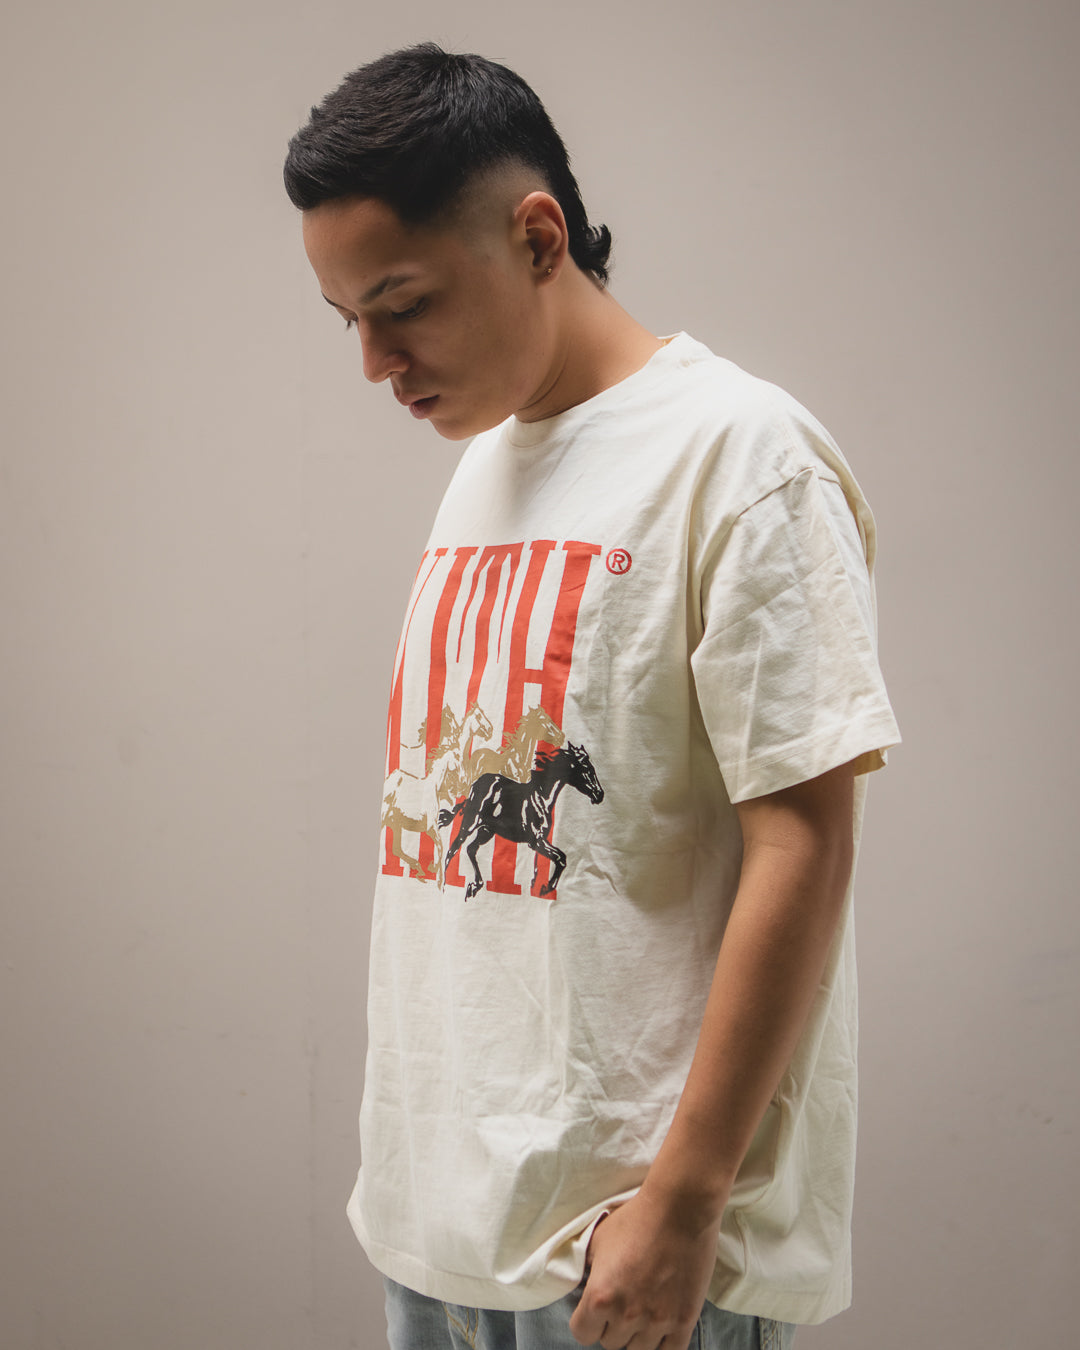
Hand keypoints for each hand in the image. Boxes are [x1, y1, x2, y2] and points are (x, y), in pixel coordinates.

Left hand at [568, 1188, 721, 1349]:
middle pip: (611, 1343)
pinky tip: (661, 1329)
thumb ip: (588, 1268)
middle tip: (623, 1304)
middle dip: (613, 1326)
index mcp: (600, 1296)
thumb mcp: (598, 1239)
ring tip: (643, 1312)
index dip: (587, 1322)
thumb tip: (585, 1283)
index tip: (595, 1311)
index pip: (583, 1334)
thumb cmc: (636, 1218)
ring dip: (637, 1335)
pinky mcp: (684, 1320)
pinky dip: (663, 1345)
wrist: (679, 1208)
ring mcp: (657, 1321)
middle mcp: (626, 1315)